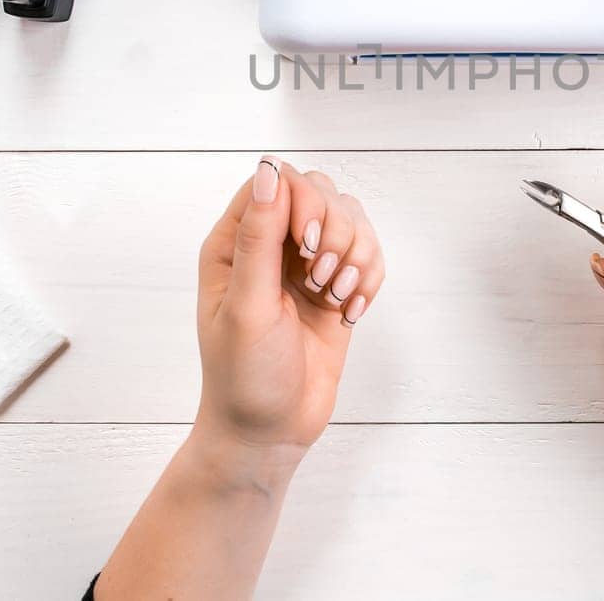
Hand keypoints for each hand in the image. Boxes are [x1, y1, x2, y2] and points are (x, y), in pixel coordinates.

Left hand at [190, 157, 386, 474]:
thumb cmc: (244, 376)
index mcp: (233, 244)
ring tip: (335, 297)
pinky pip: (369, 252)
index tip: (308, 246)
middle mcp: (269, 246)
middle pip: (319, 191)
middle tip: (321, 280)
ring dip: (356, 254)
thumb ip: (259, 238)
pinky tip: (351, 310)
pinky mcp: (336, 286)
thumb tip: (270, 171)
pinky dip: (370, 276)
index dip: (302, 201)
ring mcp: (305, 265)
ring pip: (349, 218)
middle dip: (335, 230)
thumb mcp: (247, 306)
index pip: (275, 180)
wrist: (271, 432)